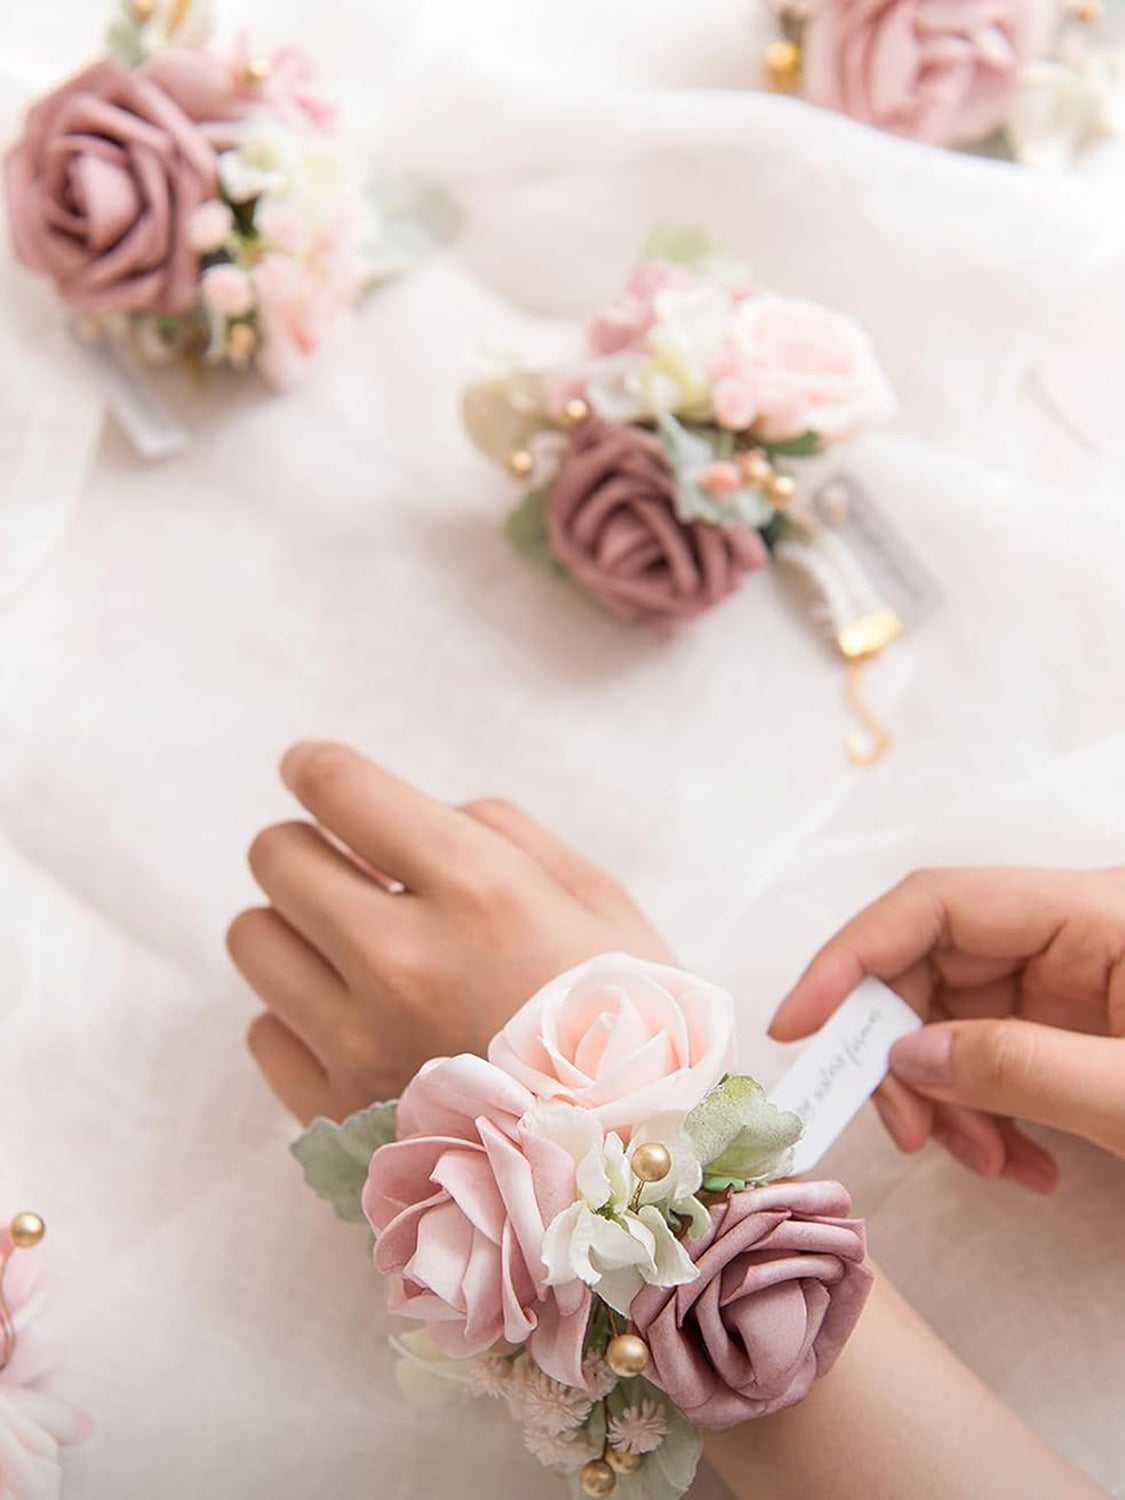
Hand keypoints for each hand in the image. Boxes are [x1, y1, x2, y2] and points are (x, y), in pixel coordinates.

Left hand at [227, 741, 673, 1121]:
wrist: (636, 1184)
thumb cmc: (633, 1031)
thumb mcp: (601, 904)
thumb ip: (505, 835)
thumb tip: (420, 815)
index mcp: (478, 892)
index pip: (338, 788)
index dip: (316, 767)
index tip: (314, 771)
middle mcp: (401, 962)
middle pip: (275, 857)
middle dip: (309, 847)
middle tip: (352, 870)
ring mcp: (357, 1046)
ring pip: (253, 938)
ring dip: (297, 928)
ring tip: (358, 953)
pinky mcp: (334, 1117)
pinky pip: (264, 1029)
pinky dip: (299, 1014)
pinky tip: (360, 1024)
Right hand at [769, 867, 1124, 1192]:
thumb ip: (1018, 1067)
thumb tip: (908, 1058)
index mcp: (1091, 912)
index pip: (934, 904)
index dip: (851, 960)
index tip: (797, 1027)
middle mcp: (1067, 931)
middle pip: (930, 966)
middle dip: (904, 1056)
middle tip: (910, 1131)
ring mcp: (1071, 979)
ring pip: (951, 1020)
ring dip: (945, 1099)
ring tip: (991, 1162)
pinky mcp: (1072, 1026)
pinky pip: (990, 1056)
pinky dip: (985, 1114)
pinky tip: (1022, 1164)